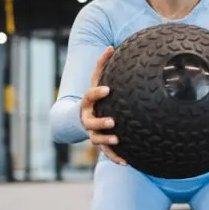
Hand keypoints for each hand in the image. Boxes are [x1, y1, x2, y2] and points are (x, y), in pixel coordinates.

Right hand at [81, 46, 127, 164]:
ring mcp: (92, 132)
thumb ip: (102, 65)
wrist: (82, 116)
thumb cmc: (96, 96)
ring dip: (106, 141)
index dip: (97, 93)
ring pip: (96, 139)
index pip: (89, 96)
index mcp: (88, 102)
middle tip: (112, 121)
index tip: (108, 89)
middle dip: (100, 122)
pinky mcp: (100, 144)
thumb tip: (111, 46)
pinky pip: (106, 153)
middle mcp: (88, 118)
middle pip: (91, 122)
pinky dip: (115, 158)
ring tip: (117, 140)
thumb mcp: (97, 79)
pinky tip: (126, 162)